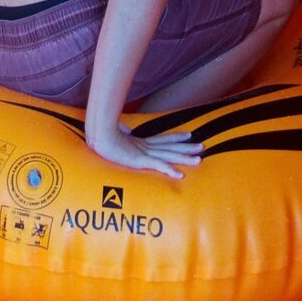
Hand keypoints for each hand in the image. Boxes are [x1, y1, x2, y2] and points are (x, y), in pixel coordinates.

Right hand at [84, 122, 202, 180]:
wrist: (98, 136)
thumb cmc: (104, 135)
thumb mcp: (115, 135)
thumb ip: (122, 131)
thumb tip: (123, 126)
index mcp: (141, 142)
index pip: (163, 139)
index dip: (176, 137)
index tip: (188, 135)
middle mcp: (146, 147)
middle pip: (171, 146)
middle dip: (187, 147)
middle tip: (202, 146)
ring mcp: (144, 153)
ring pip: (169, 156)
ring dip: (184, 158)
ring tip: (199, 159)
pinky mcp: (140, 160)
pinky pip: (158, 166)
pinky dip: (169, 170)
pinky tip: (180, 175)